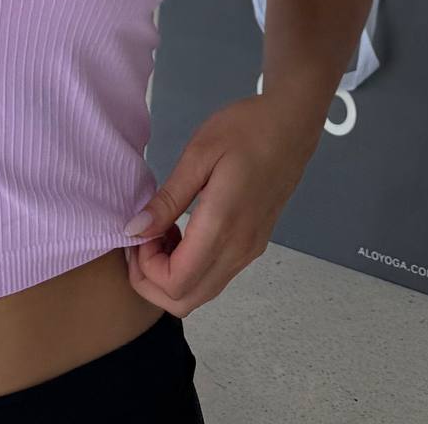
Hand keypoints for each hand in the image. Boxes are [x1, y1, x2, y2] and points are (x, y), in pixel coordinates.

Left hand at [123, 94, 317, 317]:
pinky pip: (214, 278)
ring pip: (200, 294)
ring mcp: (249, 253)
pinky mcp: (253, 247)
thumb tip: (135, 231)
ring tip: (160, 233)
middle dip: (151, 282)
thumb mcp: (198, 154)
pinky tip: (182, 233)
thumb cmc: (246, 130)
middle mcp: (238, 251)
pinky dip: (190, 269)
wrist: (292, 125)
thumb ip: (167, 199)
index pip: (176, 283)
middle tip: (141, 241)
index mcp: (223, 227)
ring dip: (170, 277)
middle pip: (186, 302)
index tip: (138, 233)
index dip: (146, 270)